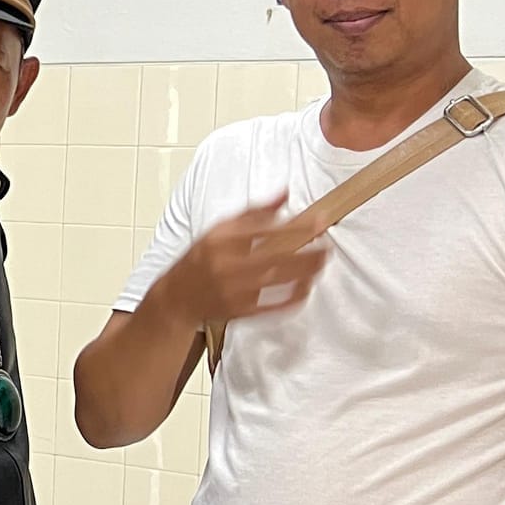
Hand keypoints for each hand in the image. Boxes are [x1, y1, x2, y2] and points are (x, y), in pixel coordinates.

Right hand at [153, 195, 327, 335]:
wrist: (177, 298)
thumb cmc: (201, 260)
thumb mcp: (220, 229)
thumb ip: (254, 212)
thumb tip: (284, 193)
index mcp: (221, 239)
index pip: (266, 228)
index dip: (297, 225)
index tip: (319, 220)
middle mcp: (227, 264)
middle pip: (278, 255)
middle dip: (308, 249)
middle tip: (327, 245)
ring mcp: (235, 290)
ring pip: (279, 280)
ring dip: (306, 272)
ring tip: (322, 263)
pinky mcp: (241, 311)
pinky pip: (274, 305)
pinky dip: (294, 297)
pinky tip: (306, 287)